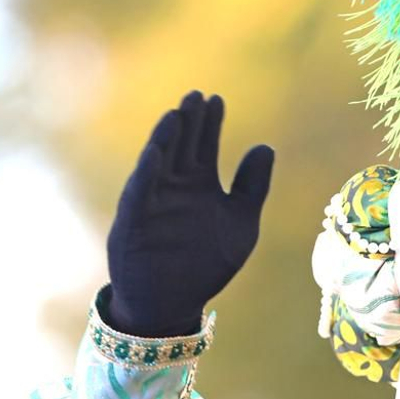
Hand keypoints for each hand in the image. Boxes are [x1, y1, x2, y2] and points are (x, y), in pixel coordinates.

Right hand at [105, 91, 274, 336]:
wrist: (173, 303)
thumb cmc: (207, 264)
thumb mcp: (242, 225)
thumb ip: (253, 188)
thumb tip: (265, 146)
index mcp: (199, 186)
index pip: (204, 146)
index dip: (210, 123)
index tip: (217, 99)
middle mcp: (174, 188)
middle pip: (181, 146)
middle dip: (188, 122)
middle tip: (196, 96)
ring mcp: (153, 203)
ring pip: (158, 163)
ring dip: (165, 140)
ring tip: (176, 115)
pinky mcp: (134, 223)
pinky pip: (138, 195)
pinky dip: (145, 174)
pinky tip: (154, 153)